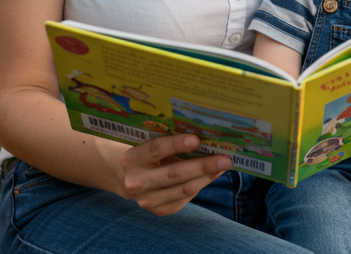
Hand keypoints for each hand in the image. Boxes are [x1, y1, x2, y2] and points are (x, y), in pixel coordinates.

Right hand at [117, 133, 232, 215]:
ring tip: (223, 166)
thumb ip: (168, 141)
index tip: (196, 139)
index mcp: (131, 159)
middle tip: (225, 159)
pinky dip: (201, 184)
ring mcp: (147, 200)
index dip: (176, 144)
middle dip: (203, 166)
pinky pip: (185, 197)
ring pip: (184, 189)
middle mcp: (137, 182)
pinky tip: (210, 175)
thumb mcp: (147, 144)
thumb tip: (204, 139)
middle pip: (175, 173)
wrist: (125, 177)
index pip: (156, 149)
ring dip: (207, 177)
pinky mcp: (159, 210)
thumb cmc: (144, 153)